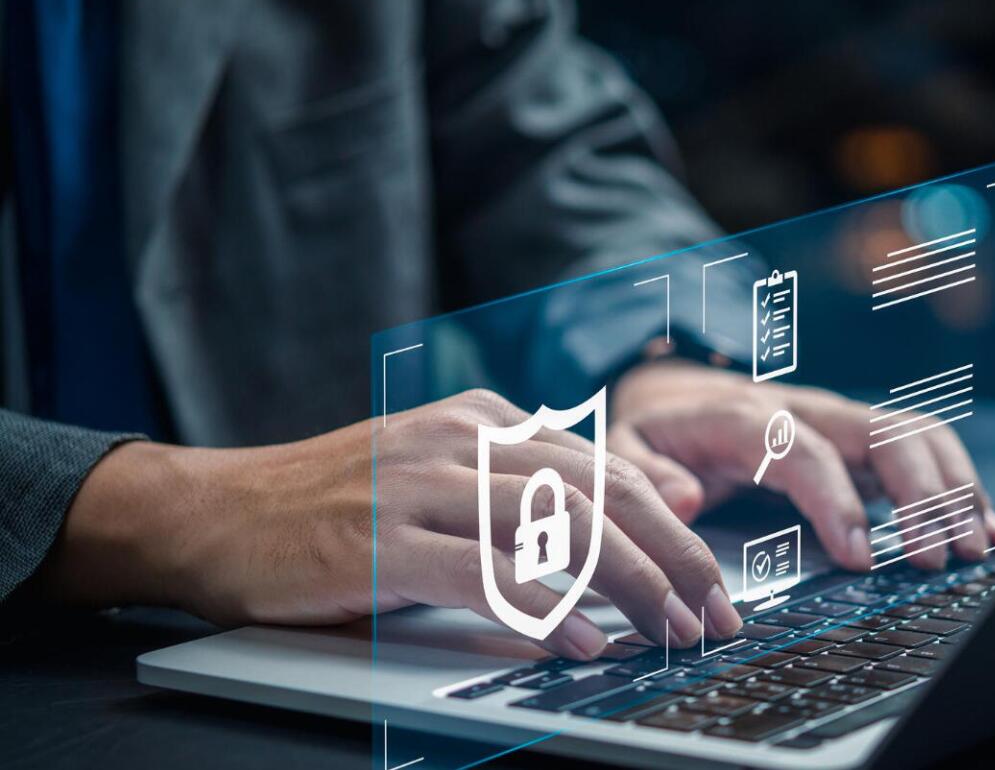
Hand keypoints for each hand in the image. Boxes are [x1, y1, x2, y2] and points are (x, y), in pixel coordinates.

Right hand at [37, 389, 741, 659]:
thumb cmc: (336, 504)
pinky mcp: (383, 542)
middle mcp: (462, 440)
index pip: (604, 464)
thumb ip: (531, 484)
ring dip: (629, 584)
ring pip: (558, 526)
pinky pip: (486, 575)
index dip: (670, 522)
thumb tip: (646, 502)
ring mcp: (422, 487)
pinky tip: (582, 642)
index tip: (710, 572)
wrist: (216, 513)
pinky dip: (545, 611)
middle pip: (599, 492)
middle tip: (712, 610)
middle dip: (671, 555)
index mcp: (484, 418)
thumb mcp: (442, 473)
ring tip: (670, 629)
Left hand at [611, 359, 994, 570]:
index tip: (860, 554)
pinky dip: (957, 482)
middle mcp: (803, 409)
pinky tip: (981, 525)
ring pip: (913, 433)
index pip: (803, 449)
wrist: (670, 389)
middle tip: (935, 557)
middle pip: (879, 432)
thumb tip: (686, 500)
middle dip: (918, 493)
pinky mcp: (858, 438)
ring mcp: (837, 420)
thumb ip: (647, 475)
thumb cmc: (656, 429)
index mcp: (745, 415)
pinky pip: (920, 446)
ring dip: (950, 487)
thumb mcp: (625, 448)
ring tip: (971, 547)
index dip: (837, 499)